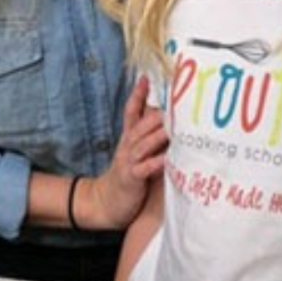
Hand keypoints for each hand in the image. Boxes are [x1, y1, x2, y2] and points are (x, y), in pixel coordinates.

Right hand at [82, 78, 168, 228]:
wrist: (106, 202)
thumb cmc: (128, 175)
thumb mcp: (135, 152)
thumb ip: (149, 136)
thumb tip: (168, 120)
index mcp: (129, 138)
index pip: (131, 111)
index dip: (137, 95)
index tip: (146, 79)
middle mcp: (128, 146)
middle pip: (141, 125)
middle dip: (156, 114)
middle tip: (175, 104)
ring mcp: (128, 161)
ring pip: (143, 144)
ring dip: (158, 135)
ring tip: (173, 127)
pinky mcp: (131, 178)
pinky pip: (144, 168)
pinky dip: (155, 162)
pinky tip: (167, 158)